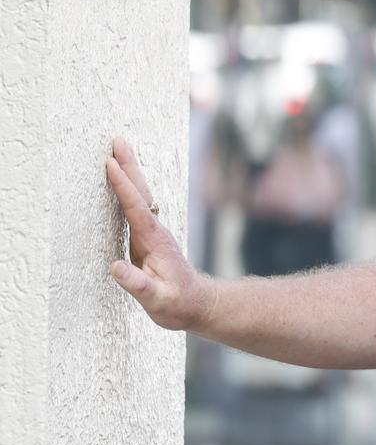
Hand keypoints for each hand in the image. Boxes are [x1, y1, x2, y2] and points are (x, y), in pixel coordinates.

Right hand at [105, 137, 214, 330]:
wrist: (197, 304)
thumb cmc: (177, 304)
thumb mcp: (157, 299)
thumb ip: (137, 284)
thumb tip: (114, 267)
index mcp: (154, 241)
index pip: (136, 208)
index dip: (123, 186)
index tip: (110, 164)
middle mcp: (155, 230)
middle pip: (141, 192)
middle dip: (129, 166)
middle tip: (117, 139)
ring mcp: (154, 232)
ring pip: (140, 196)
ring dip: (129, 172)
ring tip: (117, 151)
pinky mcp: (150, 237)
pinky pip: (137, 206)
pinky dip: (128, 189)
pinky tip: (122, 182)